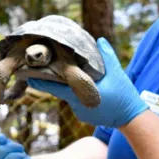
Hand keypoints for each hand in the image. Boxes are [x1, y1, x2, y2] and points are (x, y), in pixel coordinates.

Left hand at [27, 37, 147, 128]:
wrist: (131, 119)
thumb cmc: (124, 95)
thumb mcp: (117, 73)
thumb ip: (107, 56)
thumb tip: (99, 39)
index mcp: (80, 93)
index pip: (55, 86)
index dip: (40, 81)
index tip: (27, 74)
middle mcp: (76, 104)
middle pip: (57, 90)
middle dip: (48, 80)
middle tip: (34, 71)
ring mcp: (78, 111)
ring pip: (66, 96)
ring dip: (64, 87)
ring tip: (57, 75)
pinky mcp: (82, 115)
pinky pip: (74, 102)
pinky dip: (74, 95)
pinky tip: (77, 88)